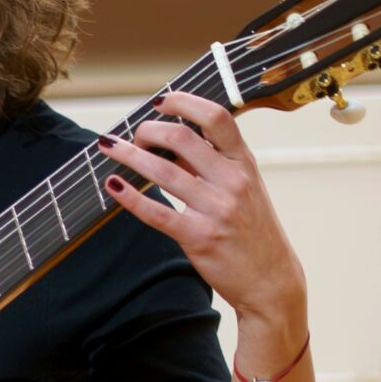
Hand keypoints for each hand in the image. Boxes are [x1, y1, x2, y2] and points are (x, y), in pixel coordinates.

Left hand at [99, 89, 318, 381]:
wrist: (271, 281)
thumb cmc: (254, 232)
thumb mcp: (245, 189)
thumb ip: (214, 164)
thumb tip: (175, 139)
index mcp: (244, 164)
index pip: (216, 117)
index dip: (185, 102)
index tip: (161, 100)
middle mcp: (232, 182)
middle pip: (182, 138)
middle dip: (149, 130)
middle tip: (132, 133)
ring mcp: (216, 210)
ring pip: (163, 171)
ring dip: (130, 156)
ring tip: (110, 148)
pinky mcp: (198, 237)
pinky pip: (156, 212)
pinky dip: (130, 197)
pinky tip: (113, 185)